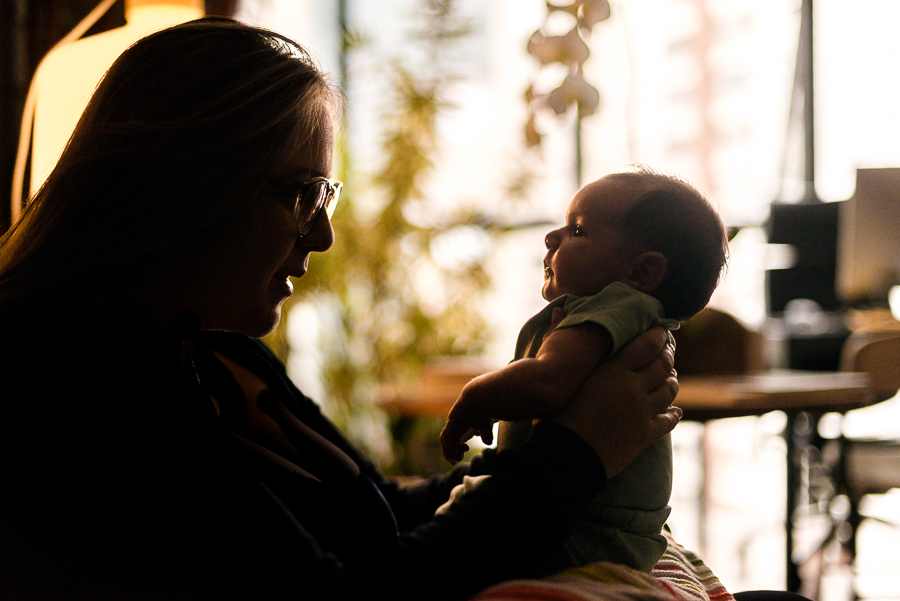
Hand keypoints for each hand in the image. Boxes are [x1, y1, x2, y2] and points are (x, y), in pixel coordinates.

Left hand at [440, 402, 493, 464]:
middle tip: (454, 463)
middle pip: (445, 441)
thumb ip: (486, 434)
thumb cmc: (483, 409)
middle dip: (448, 453)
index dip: (454, 450)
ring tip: (460, 458)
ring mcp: (451, 422)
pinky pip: (446, 436)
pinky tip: (461, 450)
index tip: (461, 457)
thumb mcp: (485, 425)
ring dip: (450, 451)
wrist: (480, 398)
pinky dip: (451, 446)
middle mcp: (453, 424)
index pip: (452, 439)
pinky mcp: (452, 421)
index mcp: (459, 425)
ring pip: (445, 439)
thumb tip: (488, 443)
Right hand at [548, 327, 679, 478]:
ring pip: (668, 391)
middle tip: (668, 351)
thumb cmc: (555, 414)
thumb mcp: (560, 375)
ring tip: (671, 377)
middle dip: (668, 355)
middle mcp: (632, 388)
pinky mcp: (644, 436)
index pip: (645, 345)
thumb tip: (559, 308)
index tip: (661, 331)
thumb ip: (560, 339)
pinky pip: (667, 422)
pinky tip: (676, 411)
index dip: (657, 336)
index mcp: (612, 370)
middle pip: (661, 365)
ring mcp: (641, 413)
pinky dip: (674, 414)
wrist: (564, 457)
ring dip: (672, 381)